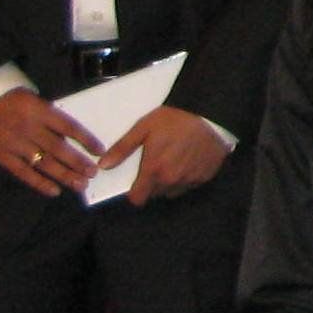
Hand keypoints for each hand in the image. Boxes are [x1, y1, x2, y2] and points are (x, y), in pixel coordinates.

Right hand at [0, 88, 100, 197]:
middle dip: (77, 162)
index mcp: (39, 110)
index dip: (86, 139)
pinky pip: (23, 172)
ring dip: (64, 175)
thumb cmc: (13, 102)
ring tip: (80, 185)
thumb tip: (75, 138)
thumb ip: (51, 117)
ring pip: (43, 162)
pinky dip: (39, 183)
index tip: (100, 151)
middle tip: (93, 173)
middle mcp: (28, 127)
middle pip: (58, 148)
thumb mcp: (34, 100)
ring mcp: (14, 143)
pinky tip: (54, 191)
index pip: (68, 126)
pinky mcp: (2, 156)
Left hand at [93, 104, 227, 206]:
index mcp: (154, 170)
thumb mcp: (143, 128)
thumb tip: (103, 165)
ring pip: (173, 191)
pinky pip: (189, 185)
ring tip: (172, 162)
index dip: (134, 192)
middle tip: (156, 165)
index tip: (136, 182)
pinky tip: (188, 161)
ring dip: (169, 182)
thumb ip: (122, 148)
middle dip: (152, 184)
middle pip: (155, 194)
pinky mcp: (205, 176)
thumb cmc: (174, 119)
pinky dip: (186, 177)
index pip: (138, 198)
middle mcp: (172, 180)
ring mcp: (190, 180)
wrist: (210, 114)